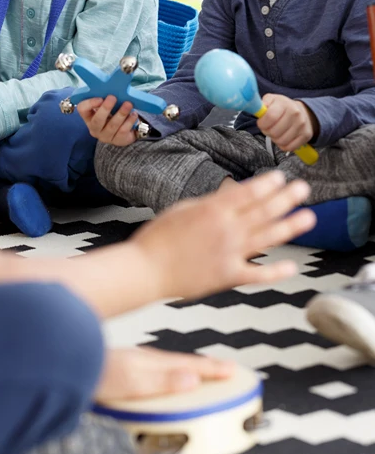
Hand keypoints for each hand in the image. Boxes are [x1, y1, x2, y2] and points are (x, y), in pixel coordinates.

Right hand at [77, 95, 137, 145]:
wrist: (124, 130)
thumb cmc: (113, 113)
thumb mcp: (107, 105)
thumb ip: (106, 98)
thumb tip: (113, 87)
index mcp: (89, 117)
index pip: (82, 109)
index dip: (90, 103)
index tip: (100, 98)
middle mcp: (95, 129)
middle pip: (97, 120)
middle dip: (105, 108)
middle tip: (113, 97)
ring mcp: (106, 136)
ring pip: (112, 126)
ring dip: (121, 113)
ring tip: (128, 104)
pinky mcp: (118, 141)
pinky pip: (123, 131)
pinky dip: (129, 121)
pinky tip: (133, 114)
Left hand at [95, 347, 234, 402]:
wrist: (61, 358)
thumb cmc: (90, 369)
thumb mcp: (131, 381)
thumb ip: (162, 381)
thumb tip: (193, 379)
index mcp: (150, 362)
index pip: (189, 366)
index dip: (212, 370)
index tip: (232, 371)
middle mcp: (143, 359)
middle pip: (181, 362)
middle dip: (205, 366)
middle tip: (225, 369)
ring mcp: (132, 361)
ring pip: (168, 363)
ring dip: (187, 367)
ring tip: (199, 372)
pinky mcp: (121, 367)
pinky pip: (155, 367)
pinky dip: (168, 370)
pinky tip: (162, 375)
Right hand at [130, 171, 314, 300]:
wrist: (146, 270)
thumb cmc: (158, 238)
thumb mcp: (182, 209)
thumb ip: (209, 204)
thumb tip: (227, 196)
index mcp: (213, 210)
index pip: (247, 193)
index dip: (267, 184)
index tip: (280, 176)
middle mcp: (226, 230)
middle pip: (263, 211)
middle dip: (285, 198)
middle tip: (303, 189)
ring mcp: (229, 253)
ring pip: (267, 237)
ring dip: (289, 227)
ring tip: (308, 217)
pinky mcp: (227, 276)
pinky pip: (257, 274)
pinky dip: (275, 271)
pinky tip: (291, 266)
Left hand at [257, 94, 317, 151]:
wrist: (303, 112)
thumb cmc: (282, 107)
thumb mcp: (271, 100)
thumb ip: (261, 104)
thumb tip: (256, 110)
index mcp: (285, 104)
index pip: (270, 117)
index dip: (262, 123)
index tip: (261, 123)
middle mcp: (296, 114)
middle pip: (274, 132)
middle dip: (267, 131)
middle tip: (269, 127)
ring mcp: (302, 125)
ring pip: (281, 141)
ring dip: (275, 139)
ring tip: (276, 132)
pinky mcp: (306, 135)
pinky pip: (289, 147)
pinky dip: (283, 145)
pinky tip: (283, 137)